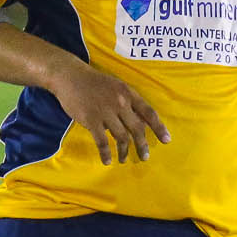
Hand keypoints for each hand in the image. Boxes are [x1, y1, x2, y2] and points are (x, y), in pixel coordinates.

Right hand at [49, 62, 170, 164]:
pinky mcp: (91, 119)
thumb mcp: (117, 86)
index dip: (159, 127)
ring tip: (123, 160)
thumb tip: (140, 121)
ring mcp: (106, 111)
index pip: (149, 112)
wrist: (70, 76)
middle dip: (142, 145)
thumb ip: (129, 102)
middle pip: (137, 128)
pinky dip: (106, 153)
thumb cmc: (94, 82)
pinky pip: (102, 141)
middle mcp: (121, 102)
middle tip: (145, 157)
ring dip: (124, 151)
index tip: (166, 140)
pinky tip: (107, 160)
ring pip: (121, 137)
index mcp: (128, 93)